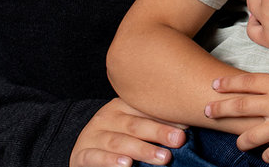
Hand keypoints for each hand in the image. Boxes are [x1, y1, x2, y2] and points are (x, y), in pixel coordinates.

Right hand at [69, 98, 186, 166]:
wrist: (83, 153)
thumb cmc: (117, 140)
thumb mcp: (133, 129)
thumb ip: (154, 125)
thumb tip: (186, 127)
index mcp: (121, 107)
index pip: (145, 110)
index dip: (166, 118)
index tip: (187, 126)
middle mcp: (106, 118)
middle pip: (135, 125)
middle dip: (158, 132)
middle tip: (179, 140)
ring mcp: (93, 136)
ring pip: (119, 142)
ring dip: (142, 149)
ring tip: (161, 157)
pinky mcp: (81, 154)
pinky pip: (95, 157)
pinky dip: (110, 161)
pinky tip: (126, 164)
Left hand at [206, 62, 268, 160]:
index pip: (246, 82)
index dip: (227, 84)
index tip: (214, 85)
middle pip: (240, 106)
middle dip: (219, 109)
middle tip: (206, 111)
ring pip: (251, 136)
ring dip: (241, 140)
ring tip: (238, 142)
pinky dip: (268, 155)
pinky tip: (267, 155)